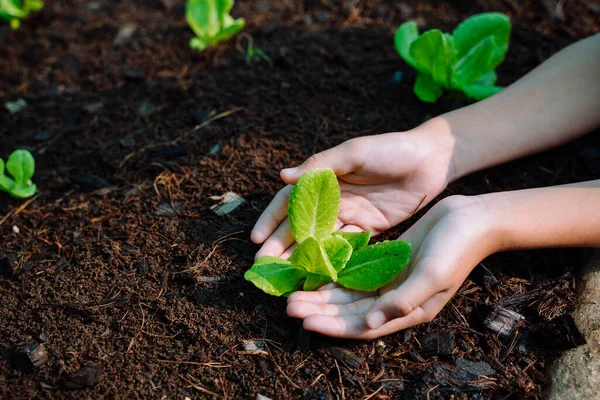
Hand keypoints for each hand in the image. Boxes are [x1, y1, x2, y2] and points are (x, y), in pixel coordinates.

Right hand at [250, 118, 456, 257]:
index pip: (290, 201)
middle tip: (263, 267)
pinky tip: (317, 276)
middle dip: (280, 246)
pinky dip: (330, 262)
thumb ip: (321, 164)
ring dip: (301, 258)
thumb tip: (282, 176)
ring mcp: (349, 216)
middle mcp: (332, 200)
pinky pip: (345, 248)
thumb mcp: (355, 152)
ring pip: (319, 241)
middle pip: (300, 227)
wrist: (431, 160)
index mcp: (323, 179)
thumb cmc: (390, 149)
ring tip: (285, 277)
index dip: (272, 220)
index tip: (257, 239)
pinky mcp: (368, 230)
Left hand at [286, 195, 499, 338]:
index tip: (304, 320)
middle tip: (289, 305)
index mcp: (408, 310)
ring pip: (350, 294)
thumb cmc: (457, 247)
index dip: (333, 325)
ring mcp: (392, 282)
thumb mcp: (432, 274)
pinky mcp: (388, 263)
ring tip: (295, 293)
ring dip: (323, 295)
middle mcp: (397, 301)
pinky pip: (357, 275)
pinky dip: (337, 276)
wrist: (472, 219)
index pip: (363, 325)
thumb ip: (403, 299)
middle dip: (320, 310)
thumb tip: (371, 323)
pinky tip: (317, 273)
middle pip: (350, 312)